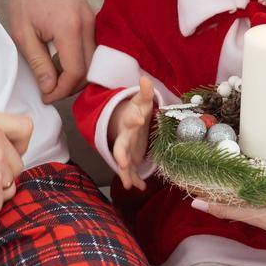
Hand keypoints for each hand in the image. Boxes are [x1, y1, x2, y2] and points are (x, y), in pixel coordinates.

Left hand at [6, 0, 95, 101]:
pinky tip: (58, 58)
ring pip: (93, 59)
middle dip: (70, 86)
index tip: (46, 96)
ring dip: (75, 73)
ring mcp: (93, 20)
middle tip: (48, 90)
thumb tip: (50, 88)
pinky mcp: (92, 17)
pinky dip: (78, 59)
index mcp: (70, 28)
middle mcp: (88, 24)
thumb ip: (39, 63)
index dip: (61, 90)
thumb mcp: (23, 33)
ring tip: (50, 73)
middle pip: (90, 69)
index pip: (75, 72)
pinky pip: (91, 46)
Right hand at [108, 76, 156, 190]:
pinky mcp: (131, 159)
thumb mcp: (141, 101)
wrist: (126, 122)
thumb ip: (144, 92)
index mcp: (130, 122)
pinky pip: (132, 172)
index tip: (139, 119)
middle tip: (122, 163)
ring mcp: (127, 150)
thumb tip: (144, 78)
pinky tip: (140, 187)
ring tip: (128, 184)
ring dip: (126, 173)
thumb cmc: (136, 111)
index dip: (134, 119)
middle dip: (121, 155)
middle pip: (121, 146)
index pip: (131, 119)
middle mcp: (125, 137)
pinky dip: (135, 180)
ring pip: (124, 163)